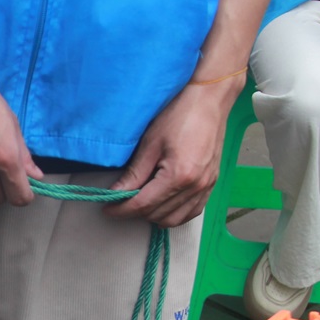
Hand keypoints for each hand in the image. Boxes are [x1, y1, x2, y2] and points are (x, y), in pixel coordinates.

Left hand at [104, 79, 233, 226]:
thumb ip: (134, 173)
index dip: (121, 209)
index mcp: (179, 175)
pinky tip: (162, 204)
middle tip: (120, 202)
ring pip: (175, 219)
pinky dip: (174, 214)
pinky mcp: (211, 184)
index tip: (107, 209)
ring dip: (154, 215)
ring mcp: (206, 186)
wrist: (209, 100)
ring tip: (139, 202)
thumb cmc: (180, 114)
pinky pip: (191, 212)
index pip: (143, 204)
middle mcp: (195, 186)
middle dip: (136, 212)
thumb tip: (117, 193)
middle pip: (158, 214)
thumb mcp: (150, 143)